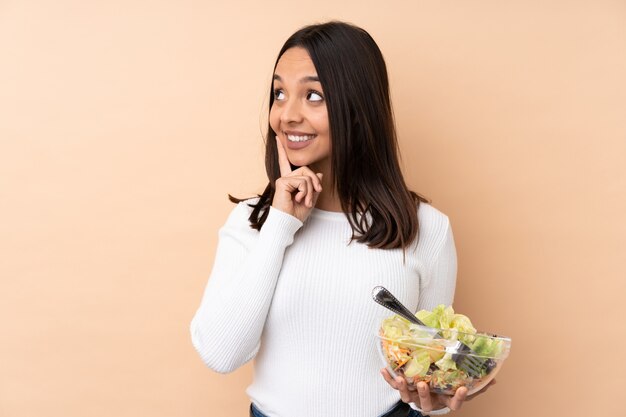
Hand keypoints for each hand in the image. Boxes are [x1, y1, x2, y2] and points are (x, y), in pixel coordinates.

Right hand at [271, 137, 322, 222]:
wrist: (288, 223)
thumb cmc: (296, 214)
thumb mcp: (310, 199)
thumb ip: (314, 187)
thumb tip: (318, 174)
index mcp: (289, 182)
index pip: (286, 163)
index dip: (282, 151)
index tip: (277, 138)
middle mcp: (285, 178)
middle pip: (306, 169)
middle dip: (314, 182)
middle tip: (317, 192)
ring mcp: (283, 179)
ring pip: (306, 176)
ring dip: (310, 190)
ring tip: (306, 201)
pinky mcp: (282, 182)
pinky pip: (302, 181)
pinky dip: (305, 191)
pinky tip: (298, 199)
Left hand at [380, 368, 495, 412]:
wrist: (430, 388)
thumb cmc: (445, 388)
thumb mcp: (461, 386)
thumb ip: (476, 385)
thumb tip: (494, 380)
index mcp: (444, 400)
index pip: (454, 403)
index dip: (458, 398)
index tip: (462, 389)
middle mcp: (429, 400)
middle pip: (425, 402)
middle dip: (423, 394)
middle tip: (423, 384)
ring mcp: (415, 396)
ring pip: (408, 396)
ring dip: (403, 388)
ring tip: (401, 378)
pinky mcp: (404, 388)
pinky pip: (394, 385)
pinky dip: (389, 378)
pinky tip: (385, 369)